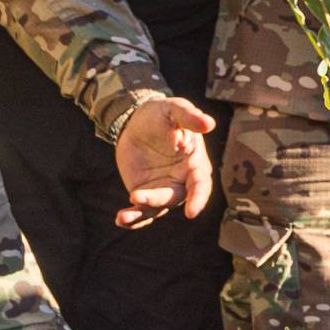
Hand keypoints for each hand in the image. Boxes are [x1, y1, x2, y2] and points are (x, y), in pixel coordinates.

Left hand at [113, 98, 217, 228]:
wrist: (137, 121)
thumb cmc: (162, 114)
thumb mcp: (174, 109)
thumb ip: (189, 116)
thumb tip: (208, 124)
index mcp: (195, 165)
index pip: (201, 185)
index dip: (199, 199)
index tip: (192, 212)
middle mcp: (182, 182)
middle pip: (174, 198)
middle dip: (156, 200)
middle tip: (137, 196)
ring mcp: (163, 189)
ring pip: (156, 208)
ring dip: (140, 214)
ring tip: (123, 217)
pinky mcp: (144, 192)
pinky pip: (141, 210)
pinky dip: (132, 218)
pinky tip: (121, 220)